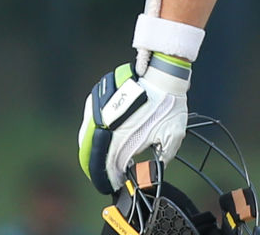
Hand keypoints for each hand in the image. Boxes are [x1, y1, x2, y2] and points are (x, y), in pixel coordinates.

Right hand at [78, 53, 190, 193]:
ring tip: (108, 159)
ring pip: (86, 139)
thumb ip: (164, 156)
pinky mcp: (95, 100)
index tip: (114, 184)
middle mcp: (104, 124)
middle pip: (92, 155)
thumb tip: (157, 168)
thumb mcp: (173, 134)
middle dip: (98, 169)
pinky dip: (94, 134)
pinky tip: (107, 138)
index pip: (108, 165)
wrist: (163, 75)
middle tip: (108, 176)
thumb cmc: (168, 103)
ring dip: (94, 152)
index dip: (110, 178)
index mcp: (122, 136)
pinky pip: (89, 123)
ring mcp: (97, 111)